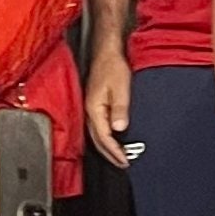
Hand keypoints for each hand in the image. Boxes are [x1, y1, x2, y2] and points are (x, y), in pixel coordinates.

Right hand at [85, 41, 132, 167]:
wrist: (106, 52)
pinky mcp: (94, 104)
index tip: (125, 160)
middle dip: (110, 154)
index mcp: (94, 108)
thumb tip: (119, 129)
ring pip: (96, 135)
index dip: (114, 151)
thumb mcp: (121, 87)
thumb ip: (120, 109)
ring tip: (119, 156)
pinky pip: (98, 127)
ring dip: (107, 147)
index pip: (104, 137)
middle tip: (123, 164)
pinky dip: (106, 138)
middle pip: (97, 140)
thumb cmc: (113, 66)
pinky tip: (113, 139)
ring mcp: (90, 107)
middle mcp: (89, 111)